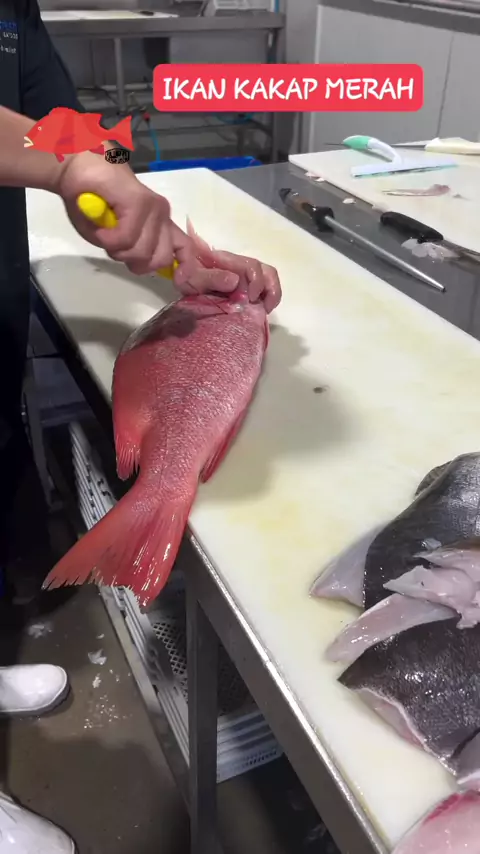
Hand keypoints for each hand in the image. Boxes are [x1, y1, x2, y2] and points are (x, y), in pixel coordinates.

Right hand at [54, 151, 196, 277]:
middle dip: (136, 264)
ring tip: (106, 233)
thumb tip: (143, 264)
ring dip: (118, 251)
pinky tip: (101, 229)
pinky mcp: (140, 202)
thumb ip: (131, 251)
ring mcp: (154, 208)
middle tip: (116, 249)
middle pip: (161, 259)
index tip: (177, 282)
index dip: (185, 269)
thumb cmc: (91, 202)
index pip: (185, 249)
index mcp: (161, 224)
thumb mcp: (113, 237)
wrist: (76, 166)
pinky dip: (109, 240)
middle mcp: (162, 215)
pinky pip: (127, 238)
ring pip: (142, 252)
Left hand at [175, 223, 281, 314]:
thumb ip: (211, 278)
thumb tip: (236, 281)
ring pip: (269, 276)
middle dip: (268, 289)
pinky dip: (269, 297)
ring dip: (272, 293)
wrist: (182, 277)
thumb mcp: (192, 278)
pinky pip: (265, 286)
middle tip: (260, 307)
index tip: (250, 299)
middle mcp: (240, 264)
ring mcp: (245, 274)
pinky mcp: (246, 284)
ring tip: (265, 308)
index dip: (256, 282)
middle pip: (265, 270)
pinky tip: (263, 308)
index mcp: (228, 260)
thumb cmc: (186, 276)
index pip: (252, 266)